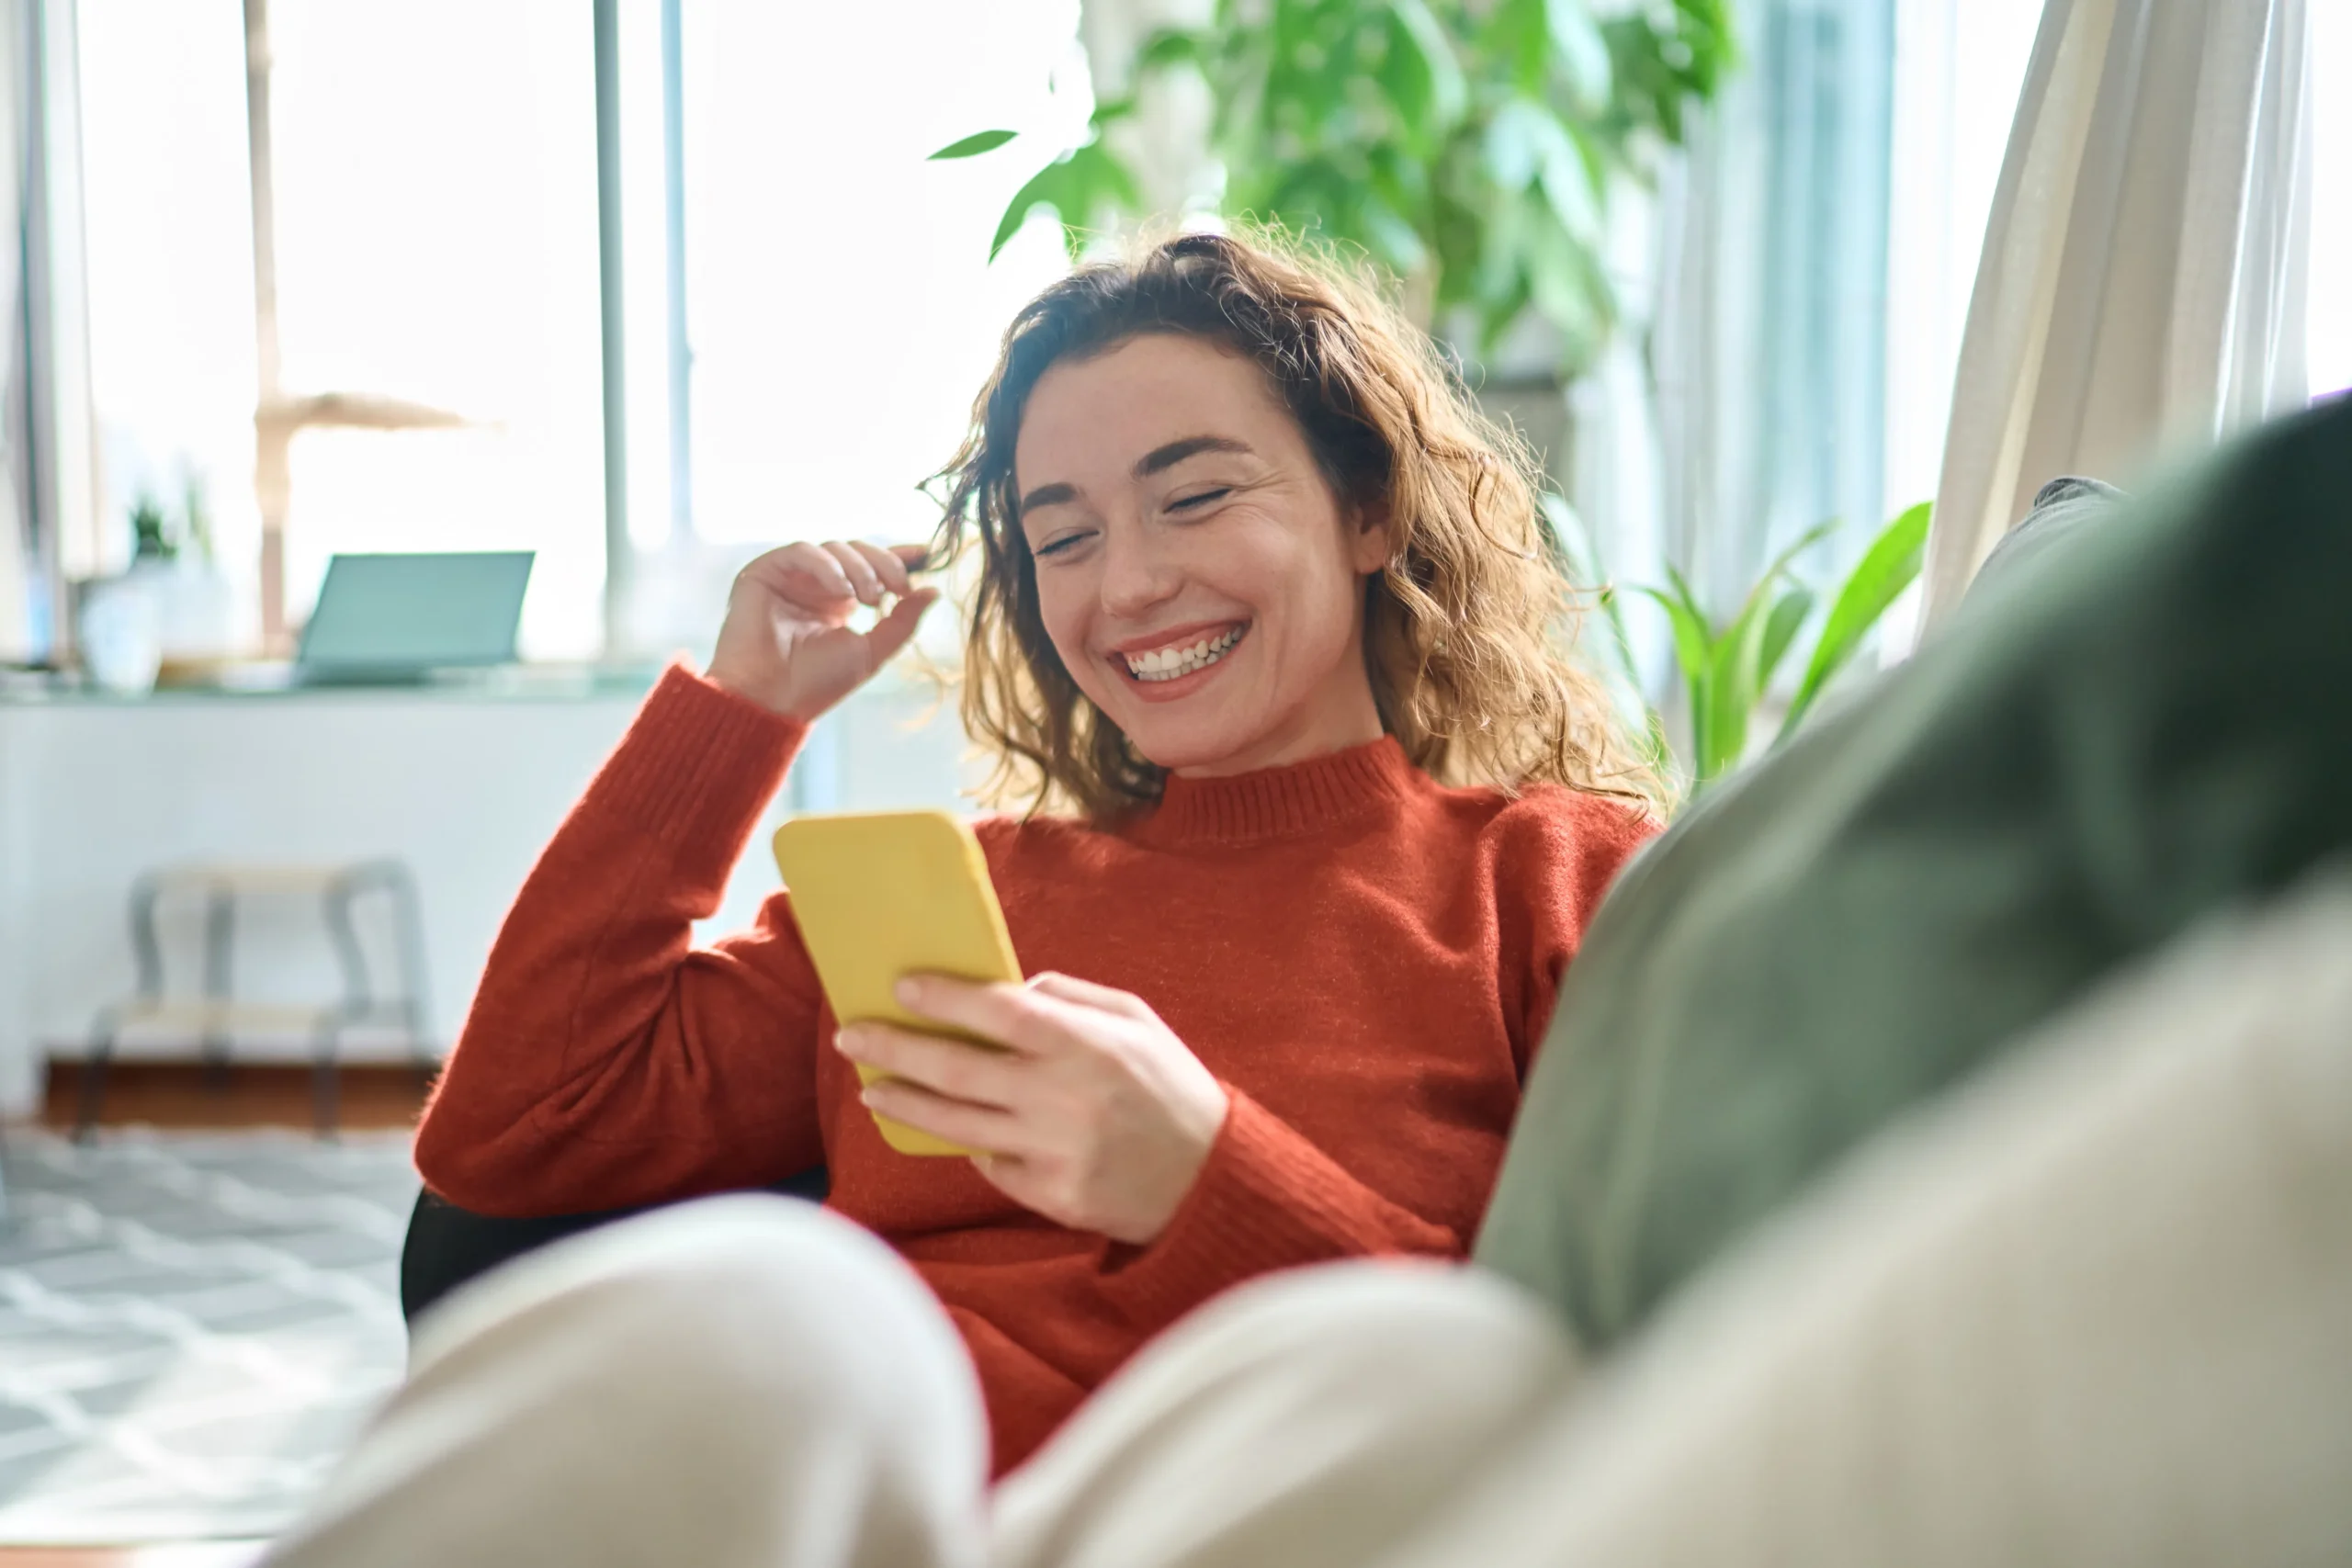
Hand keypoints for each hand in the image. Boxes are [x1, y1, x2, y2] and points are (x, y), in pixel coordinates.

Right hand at [704, 540, 938, 720]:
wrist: (771, 700)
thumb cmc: (816, 684)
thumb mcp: (871, 652)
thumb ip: (903, 622)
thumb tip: (934, 591)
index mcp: (839, 602)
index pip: (871, 567)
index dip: (899, 557)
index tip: (927, 553)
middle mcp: (815, 586)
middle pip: (857, 551)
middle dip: (884, 564)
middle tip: (897, 589)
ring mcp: (790, 578)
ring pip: (834, 548)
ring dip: (859, 568)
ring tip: (868, 599)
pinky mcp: (764, 572)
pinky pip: (802, 551)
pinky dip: (827, 566)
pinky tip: (842, 591)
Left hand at [836, 973, 1230, 1244]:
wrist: (1211, 1180)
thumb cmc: (1171, 1087)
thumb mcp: (1138, 1021)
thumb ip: (1072, 997)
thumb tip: (1009, 988)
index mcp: (1086, 1044)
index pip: (998, 1011)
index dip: (944, 998)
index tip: (900, 986)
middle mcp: (1063, 1098)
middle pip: (956, 1069)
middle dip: (895, 1048)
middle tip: (853, 1035)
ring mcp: (1053, 1152)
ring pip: (956, 1124)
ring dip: (905, 1104)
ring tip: (871, 1089)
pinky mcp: (1050, 1195)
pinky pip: (990, 1165)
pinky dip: (971, 1144)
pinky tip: (954, 1130)